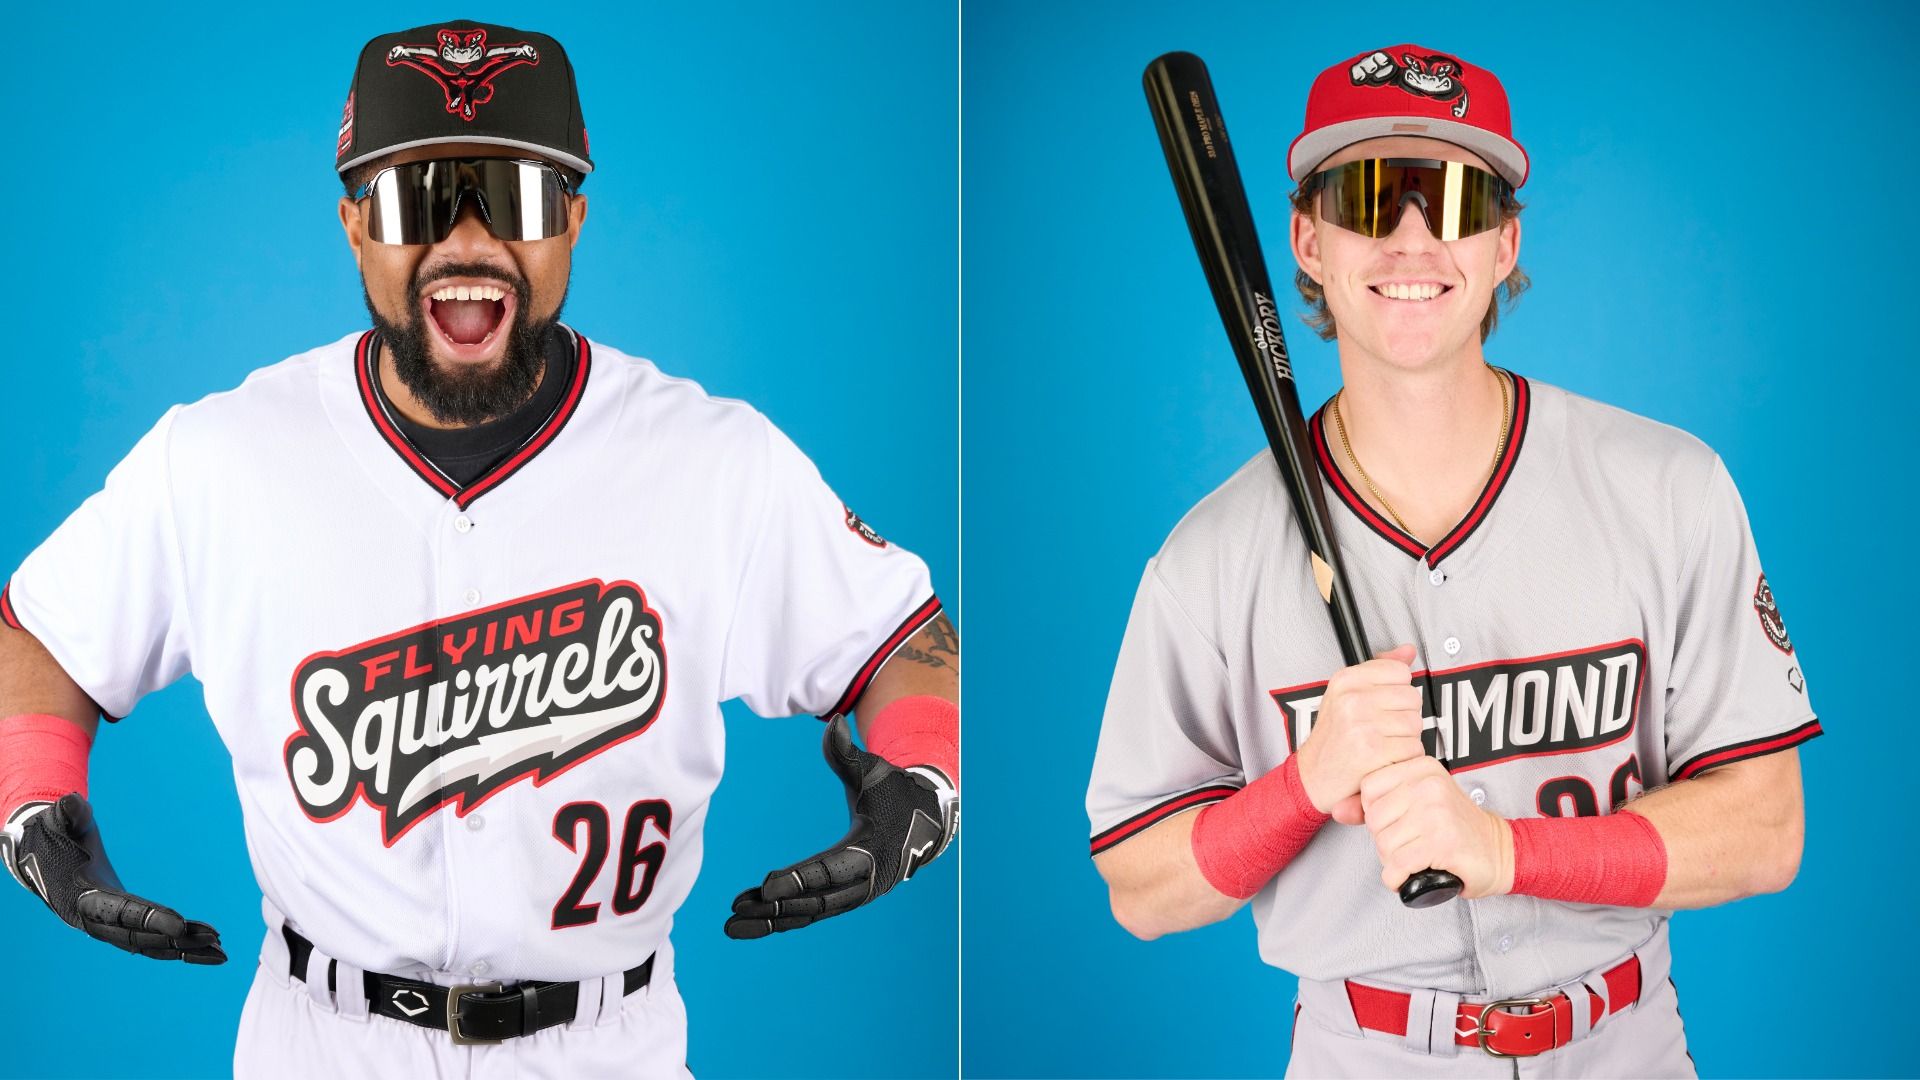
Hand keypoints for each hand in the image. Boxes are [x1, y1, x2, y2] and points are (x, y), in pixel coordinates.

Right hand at [0, 794, 225, 962]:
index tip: (181, 924)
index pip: (121, 912)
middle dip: (177, 939)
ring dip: (185, 950)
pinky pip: (152, 942)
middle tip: (214, 938)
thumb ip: (69, 814)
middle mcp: (94, 921)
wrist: (42, 858)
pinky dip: (179, 946)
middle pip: (141, 936)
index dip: (151, 919)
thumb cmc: (56, 836)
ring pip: (150, 945)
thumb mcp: (60, 822)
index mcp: (82, 898)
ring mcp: (107, 928)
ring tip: (221, 952)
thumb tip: (72, 801)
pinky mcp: (120, 927)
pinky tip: (208, 947)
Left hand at [724, 716, 955, 938]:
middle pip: (817, 902)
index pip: (829, 869)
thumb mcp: (875, 770)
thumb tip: (833, 720)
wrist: (928, 820)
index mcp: (874, 850)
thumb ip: (847, 751)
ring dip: (773, 921)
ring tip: (732, 925)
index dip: (797, 879)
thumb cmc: (895, 790)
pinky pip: (813, 913)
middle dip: (776, 908)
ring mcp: (859, 895)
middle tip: (737, 910)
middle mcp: (868, 881)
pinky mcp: (848, 898)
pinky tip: (751, 921)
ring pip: (811, 914)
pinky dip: (783, 919)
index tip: (764, 886)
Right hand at [1294, 644, 1424, 823]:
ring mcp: (1362, 724)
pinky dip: (1405, 759)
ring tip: (1382, 744)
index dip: (1397, 691)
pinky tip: (1385, 759)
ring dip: (1406, 739)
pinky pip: (1413, 749)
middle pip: (1412, 697)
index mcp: (1345, 680)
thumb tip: (1408, 650)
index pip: (1400, 671)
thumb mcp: (1347, 694)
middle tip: (1381, 729)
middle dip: (1404, 716)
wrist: (1314, 777)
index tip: (1381, 705)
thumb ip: (1380, 669)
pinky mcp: (1374, 751)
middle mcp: (1352, 699)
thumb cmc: (1333, 737)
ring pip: (1416, 724)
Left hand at [1359, 757, 1512, 899]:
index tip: (1399, 822)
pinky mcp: (1442, 842)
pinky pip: (1397, 864)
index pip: (1369, 788)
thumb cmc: (1455, 829)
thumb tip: (1336, 809)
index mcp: (1421, 768)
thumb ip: (1376, 804)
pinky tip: (1411, 874)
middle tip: (1410, 844)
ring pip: (1384, 843)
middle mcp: (1428, 784)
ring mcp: (1436, 812)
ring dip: (1394, 860)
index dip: (1376, 813)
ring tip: (1417, 856)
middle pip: (1374, 818)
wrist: (1499, 851)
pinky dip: (1397, 877)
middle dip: (1385, 839)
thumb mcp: (1415, 804)